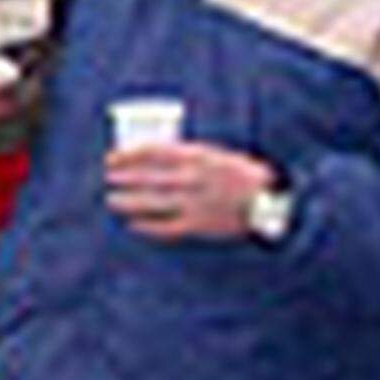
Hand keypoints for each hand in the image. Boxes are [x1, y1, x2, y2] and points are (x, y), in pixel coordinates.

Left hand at [103, 140, 274, 241]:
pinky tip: (133, 224)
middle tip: (107, 177)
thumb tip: (157, 156)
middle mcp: (194, 179)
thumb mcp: (219, 156)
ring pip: (153, 202)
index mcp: (199, 157)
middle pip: (149, 177)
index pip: (154, 152)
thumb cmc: (245, 176)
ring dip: (130, 201)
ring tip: (112, 200)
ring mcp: (195, 203)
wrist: (272, 205)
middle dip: (125, 177)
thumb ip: (190, 156)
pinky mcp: (199, 225)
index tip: (113, 157)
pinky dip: (148, 226)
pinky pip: (167, 226)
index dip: (130, 155)